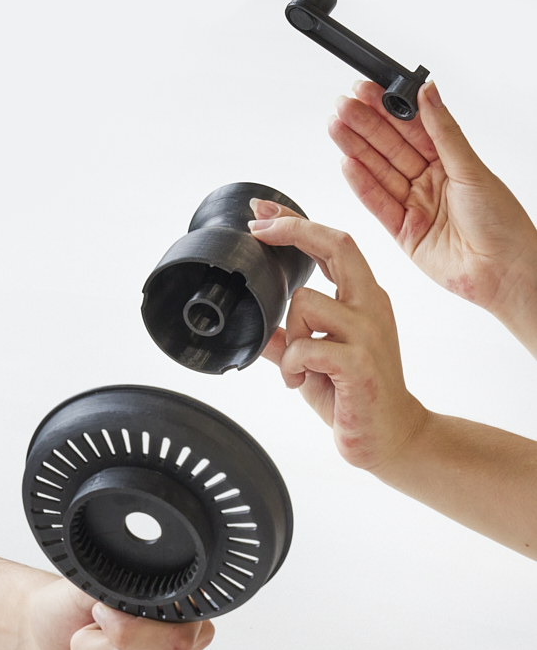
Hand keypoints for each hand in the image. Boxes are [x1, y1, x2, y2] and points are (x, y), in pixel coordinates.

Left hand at [250, 201, 426, 472]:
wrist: (390, 436)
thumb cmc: (355, 396)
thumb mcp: (313, 361)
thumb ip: (287, 340)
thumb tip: (258, 330)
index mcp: (362, 298)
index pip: (334, 244)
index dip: (297, 222)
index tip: (263, 212)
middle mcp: (370, 306)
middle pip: (337, 244)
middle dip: (292, 229)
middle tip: (257, 231)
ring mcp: (367, 332)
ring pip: (305, 302)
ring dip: (288, 336)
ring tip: (296, 369)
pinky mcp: (359, 362)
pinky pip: (304, 346)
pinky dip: (292, 365)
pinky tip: (300, 382)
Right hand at [329, 80, 536, 345]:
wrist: (502, 270)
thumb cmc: (501, 222)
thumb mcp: (471, 168)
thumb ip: (443, 131)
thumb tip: (427, 93)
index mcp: (450, 161)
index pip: (412, 128)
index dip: (389, 109)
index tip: (368, 90)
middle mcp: (430, 181)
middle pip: (391, 148)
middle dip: (365, 125)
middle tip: (343, 105)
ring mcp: (414, 206)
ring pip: (380, 172)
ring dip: (357, 149)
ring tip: (337, 127)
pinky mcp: (403, 232)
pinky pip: (377, 204)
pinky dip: (361, 185)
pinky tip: (347, 163)